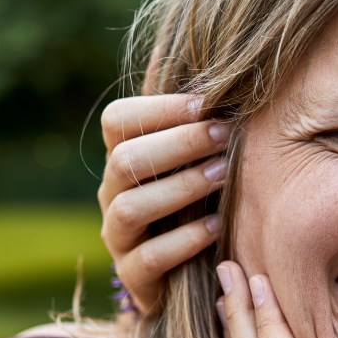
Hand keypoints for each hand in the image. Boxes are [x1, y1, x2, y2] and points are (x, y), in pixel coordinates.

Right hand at [98, 94, 230, 312]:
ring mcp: (117, 237)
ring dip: (182, 187)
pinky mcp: (133, 278)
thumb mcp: (197, 163)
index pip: (117, 120)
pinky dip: (185, 239)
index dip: (159, 108)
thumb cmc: (199, 206)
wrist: (190, 279)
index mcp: (122, 159)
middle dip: (179, 143)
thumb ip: (196, 122)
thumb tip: (204, 57)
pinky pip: (149, 257)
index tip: (207, 104)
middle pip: (125, 159)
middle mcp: (111, 195)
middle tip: (225, 135)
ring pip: (132, 207)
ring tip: (225, 176)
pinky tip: (217, 227)